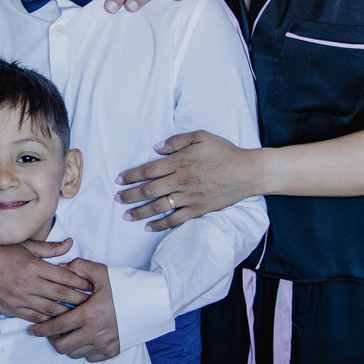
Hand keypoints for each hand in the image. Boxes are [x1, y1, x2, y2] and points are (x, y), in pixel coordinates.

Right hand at [0, 237, 90, 322]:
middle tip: (92, 303)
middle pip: (60, 295)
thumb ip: (50, 249)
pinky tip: (57, 321)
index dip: (80, 282)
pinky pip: (34, 318)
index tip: (91, 286)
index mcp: (33, 266)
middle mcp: (27, 283)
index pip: (63, 276)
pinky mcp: (10, 309)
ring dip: (66, 313)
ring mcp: (19, 298)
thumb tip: (71, 243)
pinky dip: (47, 320)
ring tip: (80, 315)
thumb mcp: (25, 246)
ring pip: (49, 310)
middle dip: (78, 299)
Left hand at [28, 260, 119, 360]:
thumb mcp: (102, 273)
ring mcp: (104, 344)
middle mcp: (95, 333)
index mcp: (88, 314)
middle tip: (51, 331)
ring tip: (67, 334)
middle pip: (62, 346)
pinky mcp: (112, 351)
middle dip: (52, 340)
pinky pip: (90, 357)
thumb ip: (79, 267)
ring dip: (67, 345)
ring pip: (74, 354)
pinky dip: (82, 350)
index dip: (41, 330)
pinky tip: (83, 338)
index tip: (32, 330)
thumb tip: (61, 268)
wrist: (151, 302)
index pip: (56, 327)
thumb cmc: (126, 286)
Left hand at [118, 131, 261, 230]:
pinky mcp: (198, 209)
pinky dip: (160, 225)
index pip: (148, 170)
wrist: (247, 172)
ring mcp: (189, 197)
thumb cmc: (225, 151)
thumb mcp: (201, 136)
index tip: (118, 180)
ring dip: (140, 212)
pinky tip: (148, 227)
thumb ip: (177, 140)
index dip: (131, 175)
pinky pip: (175, 219)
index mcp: (180, 162)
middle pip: (149, 190)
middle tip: (117, 199)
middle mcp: (181, 181)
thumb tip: (157, 148)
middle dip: (129, 195)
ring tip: (126, 215)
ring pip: (158, 207)